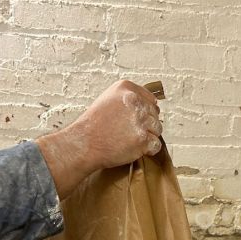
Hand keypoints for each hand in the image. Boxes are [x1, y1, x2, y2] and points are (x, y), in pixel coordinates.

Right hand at [37, 80, 162, 199]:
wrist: (83, 145)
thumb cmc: (92, 126)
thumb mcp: (107, 99)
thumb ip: (128, 98)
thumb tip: (151, 104)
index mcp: (127, 89)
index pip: (150, 99)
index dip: (145, 112)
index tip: (135, 120)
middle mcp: (135, 102)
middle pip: (154, 115)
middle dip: (146, 125)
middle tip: (129, 133)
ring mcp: (140, 121)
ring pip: (157, 129)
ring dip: (148, 137)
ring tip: (130, 141)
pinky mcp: (142, 140)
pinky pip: (156, 145)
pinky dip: (148, 150)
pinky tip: (135, 149)